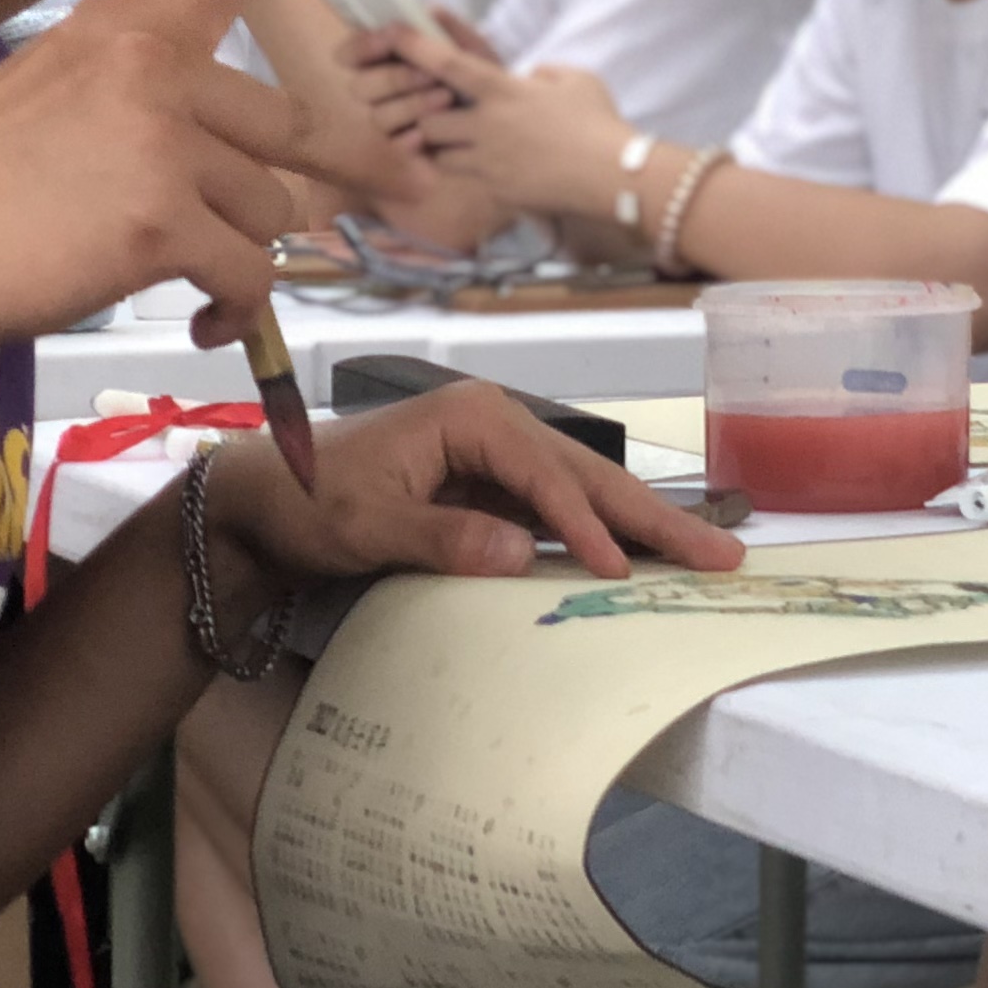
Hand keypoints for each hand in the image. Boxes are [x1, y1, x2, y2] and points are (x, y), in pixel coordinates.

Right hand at [0, 0, 403, 346]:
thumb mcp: (61, 86)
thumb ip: (154, 96)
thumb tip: (234, 153)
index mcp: (134, 22)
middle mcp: (161, 68)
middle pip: (293, 128)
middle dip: (351, 166)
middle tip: (405, 186)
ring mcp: (165, 144)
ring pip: (272, 210)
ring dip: (240, 251)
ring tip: (177, 269)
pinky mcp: (162, 223)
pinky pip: (247, 275)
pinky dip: (233, 309)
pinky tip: (200, 319)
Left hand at [208, 373, 741, 591]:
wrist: (263, 498)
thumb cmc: (307, 500)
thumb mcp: (366, 524)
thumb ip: (444, 539)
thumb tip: (522, 554)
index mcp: (474, 418)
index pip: (549, 476)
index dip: (587, 525)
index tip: (618, 569)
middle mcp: (500, 426)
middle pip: (592, 476)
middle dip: (656, 518)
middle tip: (723, 553)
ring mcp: (502, 457)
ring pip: (588, 493)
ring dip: (644, 527)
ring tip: (706, 554)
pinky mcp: (497, 488)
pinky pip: (563, 513)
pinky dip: (605, 536)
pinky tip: (641, 559)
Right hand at [347, 10, 491, 144]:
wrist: (512, 116)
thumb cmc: (486, 76)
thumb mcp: (473, 49)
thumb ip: (449, 30)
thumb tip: (428, 10)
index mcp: (388, 60)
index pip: (350, 54)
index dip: (361, 46)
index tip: (387, 38)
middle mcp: (382, 92)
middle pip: (360, 88)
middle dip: (394, 78)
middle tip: (429, 74)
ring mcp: (393, 121)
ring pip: (379, 117)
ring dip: (411, 105)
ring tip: (448, 97)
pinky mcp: (408, 148)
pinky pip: (396, 146)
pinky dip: (412, 138)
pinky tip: (429, 133)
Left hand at [391, 36, 636, 215]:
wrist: (611, 176)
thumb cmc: (598, 123)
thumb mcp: (577, 80)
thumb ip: (546, 73)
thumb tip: (531, 79)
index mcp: (504, 91)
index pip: (448, 64)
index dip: (416, 47)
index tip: (393, 34)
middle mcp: (486, 124)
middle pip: (427, 119)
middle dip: (427, 118)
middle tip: (443, 115)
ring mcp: (488, 160)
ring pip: (439, 154)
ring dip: (444, 148)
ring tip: (464, 145)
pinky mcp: (495, 190)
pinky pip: (468, 180)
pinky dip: (472, 172)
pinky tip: (495, 170)